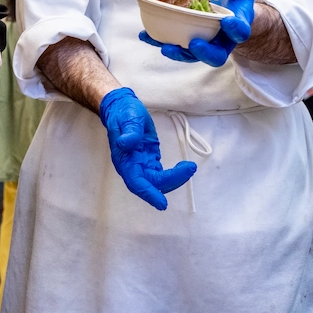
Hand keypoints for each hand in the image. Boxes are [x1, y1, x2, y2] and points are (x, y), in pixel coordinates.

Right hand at [97, 87, 196, 209]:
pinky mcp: (149, 161)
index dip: (149, 194)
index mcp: (124, 160)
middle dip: (171, 181)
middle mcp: (132, 167)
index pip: (136, 183)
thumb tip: (125, 143)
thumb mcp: (127, 118)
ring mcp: (141, 165)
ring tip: (190, 167)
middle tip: (189, 169)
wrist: (122, 109)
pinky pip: (162, 174)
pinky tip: (185, 167)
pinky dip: (175, 174)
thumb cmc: (123, 113)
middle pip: (152, 184)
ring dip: (175, 179)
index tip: (163, 203)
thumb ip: (129, 132)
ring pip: (159, 181)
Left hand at [140, 0, 255, 66]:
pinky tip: (145, 35)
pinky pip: (174, 45)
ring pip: (192, 55)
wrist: (230, 10)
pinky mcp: (186, 41)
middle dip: (203, 53)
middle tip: (194, 43)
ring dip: (178, 53)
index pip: (240, 32)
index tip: (228, 22)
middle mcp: (221, 41)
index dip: (235, 29)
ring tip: (165, 46)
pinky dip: (158, 41)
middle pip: (215, 56)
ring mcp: (204, 44)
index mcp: (237, 27)